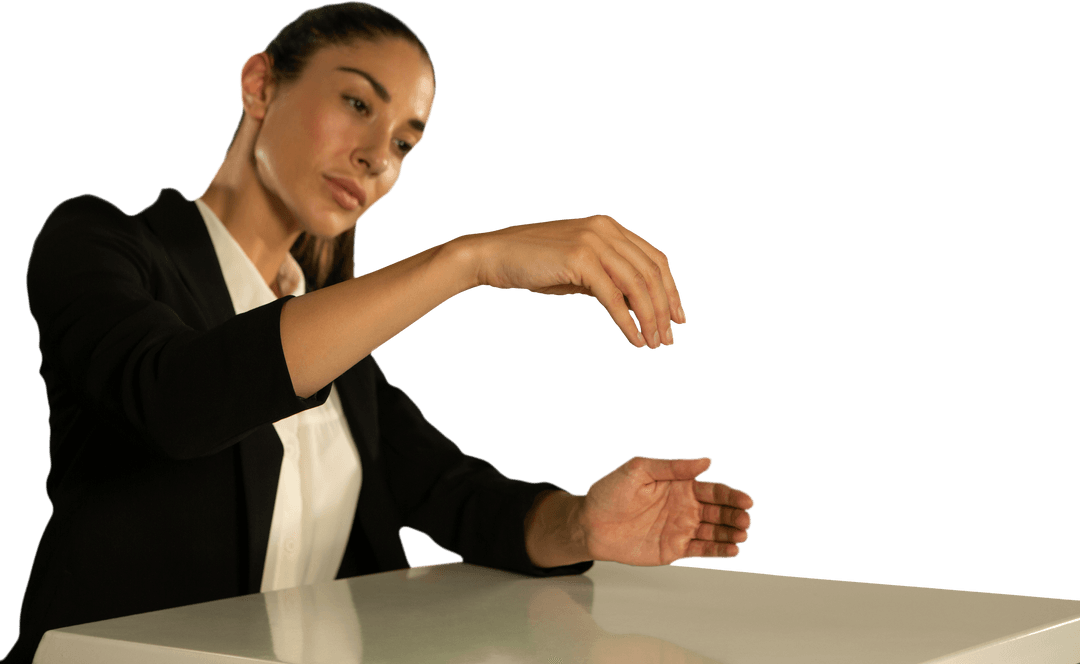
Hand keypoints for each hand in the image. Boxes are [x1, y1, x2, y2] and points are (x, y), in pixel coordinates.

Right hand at [467, 214, 684, 348]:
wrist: (493, 256)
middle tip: (669, 339)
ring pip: (637, 285)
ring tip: (655, 344)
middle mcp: (606, 229)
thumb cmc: (533, 265)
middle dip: (664, 309)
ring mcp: (594, 241)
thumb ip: (608, 280)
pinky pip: (614, 297)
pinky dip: (628, 322)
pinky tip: (635, 340)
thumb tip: (636, 306)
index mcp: (609, 227)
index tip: (677, 317)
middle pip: (651, 273)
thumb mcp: (578, 270)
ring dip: (650, 318)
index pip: (654, 259)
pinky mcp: (580, 259)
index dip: (671, 290)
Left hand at [581, 456, 752, 565]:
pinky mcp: (674, 549)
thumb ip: (672, 467)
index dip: (732, 495)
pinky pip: (701, 549)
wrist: (590, 524)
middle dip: (736, 515)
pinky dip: (718, 550)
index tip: (746, 500)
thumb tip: (706, 460)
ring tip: (742, 536)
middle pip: (719, 511)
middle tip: (746, 520)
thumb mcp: (639, 470)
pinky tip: (732, 549)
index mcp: (680, 485)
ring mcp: (681, 528)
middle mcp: (685, 507)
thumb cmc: (610, 493)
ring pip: (714, 531)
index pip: (713, 490)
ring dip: (732, 533)